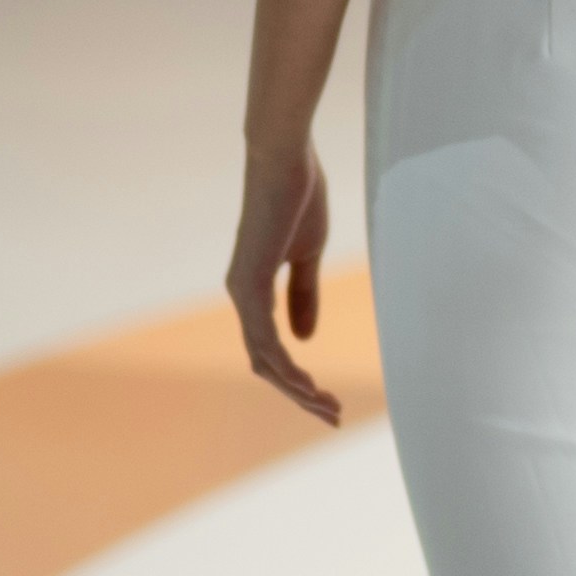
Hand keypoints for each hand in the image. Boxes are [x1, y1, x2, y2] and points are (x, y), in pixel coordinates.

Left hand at [226, 144, 340, 423]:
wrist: (285, 159)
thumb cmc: (298, 197)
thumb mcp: (308, 255)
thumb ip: (304, 295)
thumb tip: (303, 340)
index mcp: (255, 288)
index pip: (270, 348)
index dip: (297, 377)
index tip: (329, 396)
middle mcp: (242, 295)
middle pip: (265, 364)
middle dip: (298, 395)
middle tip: (333, 416)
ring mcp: (242, 292)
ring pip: (264, 360)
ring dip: (296, 389)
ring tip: (329, 408)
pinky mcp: (249, 285)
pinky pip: (265, 341)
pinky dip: (286, 368)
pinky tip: (307, 383)